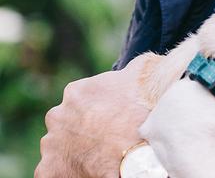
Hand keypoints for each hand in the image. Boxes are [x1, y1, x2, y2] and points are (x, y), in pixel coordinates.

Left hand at [36, 56, 151, 177]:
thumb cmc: (146, 110)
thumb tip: (140, 65)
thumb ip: (136, 67)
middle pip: (67, 123)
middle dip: (81, 130)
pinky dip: (68, 170)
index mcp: (77, 92)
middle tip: (106, 139)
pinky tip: (89, 169)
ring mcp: (52, 144)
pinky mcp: (50, 170)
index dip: (98, 110)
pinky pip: (54, 171)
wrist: (144, 147)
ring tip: (100, 157)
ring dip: (74, 151)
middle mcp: (58, 115)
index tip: (112, 119)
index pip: (81, 99)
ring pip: (59, 147)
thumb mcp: (145, 73)